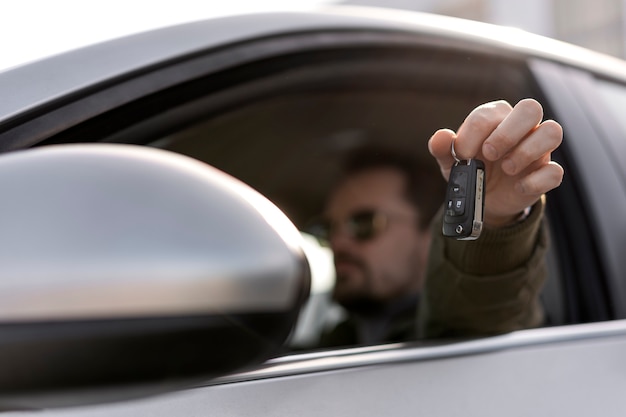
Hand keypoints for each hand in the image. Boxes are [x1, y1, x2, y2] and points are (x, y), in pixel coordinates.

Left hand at [428, 99, 563, 226]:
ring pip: (552, 131)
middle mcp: (521, 128)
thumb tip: (441, 136)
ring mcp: (538, 149)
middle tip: (489, 154)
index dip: (473, 134)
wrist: (484, 199)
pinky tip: (518, 187)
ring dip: (527, 151)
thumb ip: (442, 148)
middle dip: (507, 132)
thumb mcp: (451, 162)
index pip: (489, 113)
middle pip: (530, 108)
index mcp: (495, 118)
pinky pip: (555, 171)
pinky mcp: (545, 173)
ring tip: (506, 168)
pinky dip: (536, 180)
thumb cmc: (470, 170)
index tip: (463, 155)